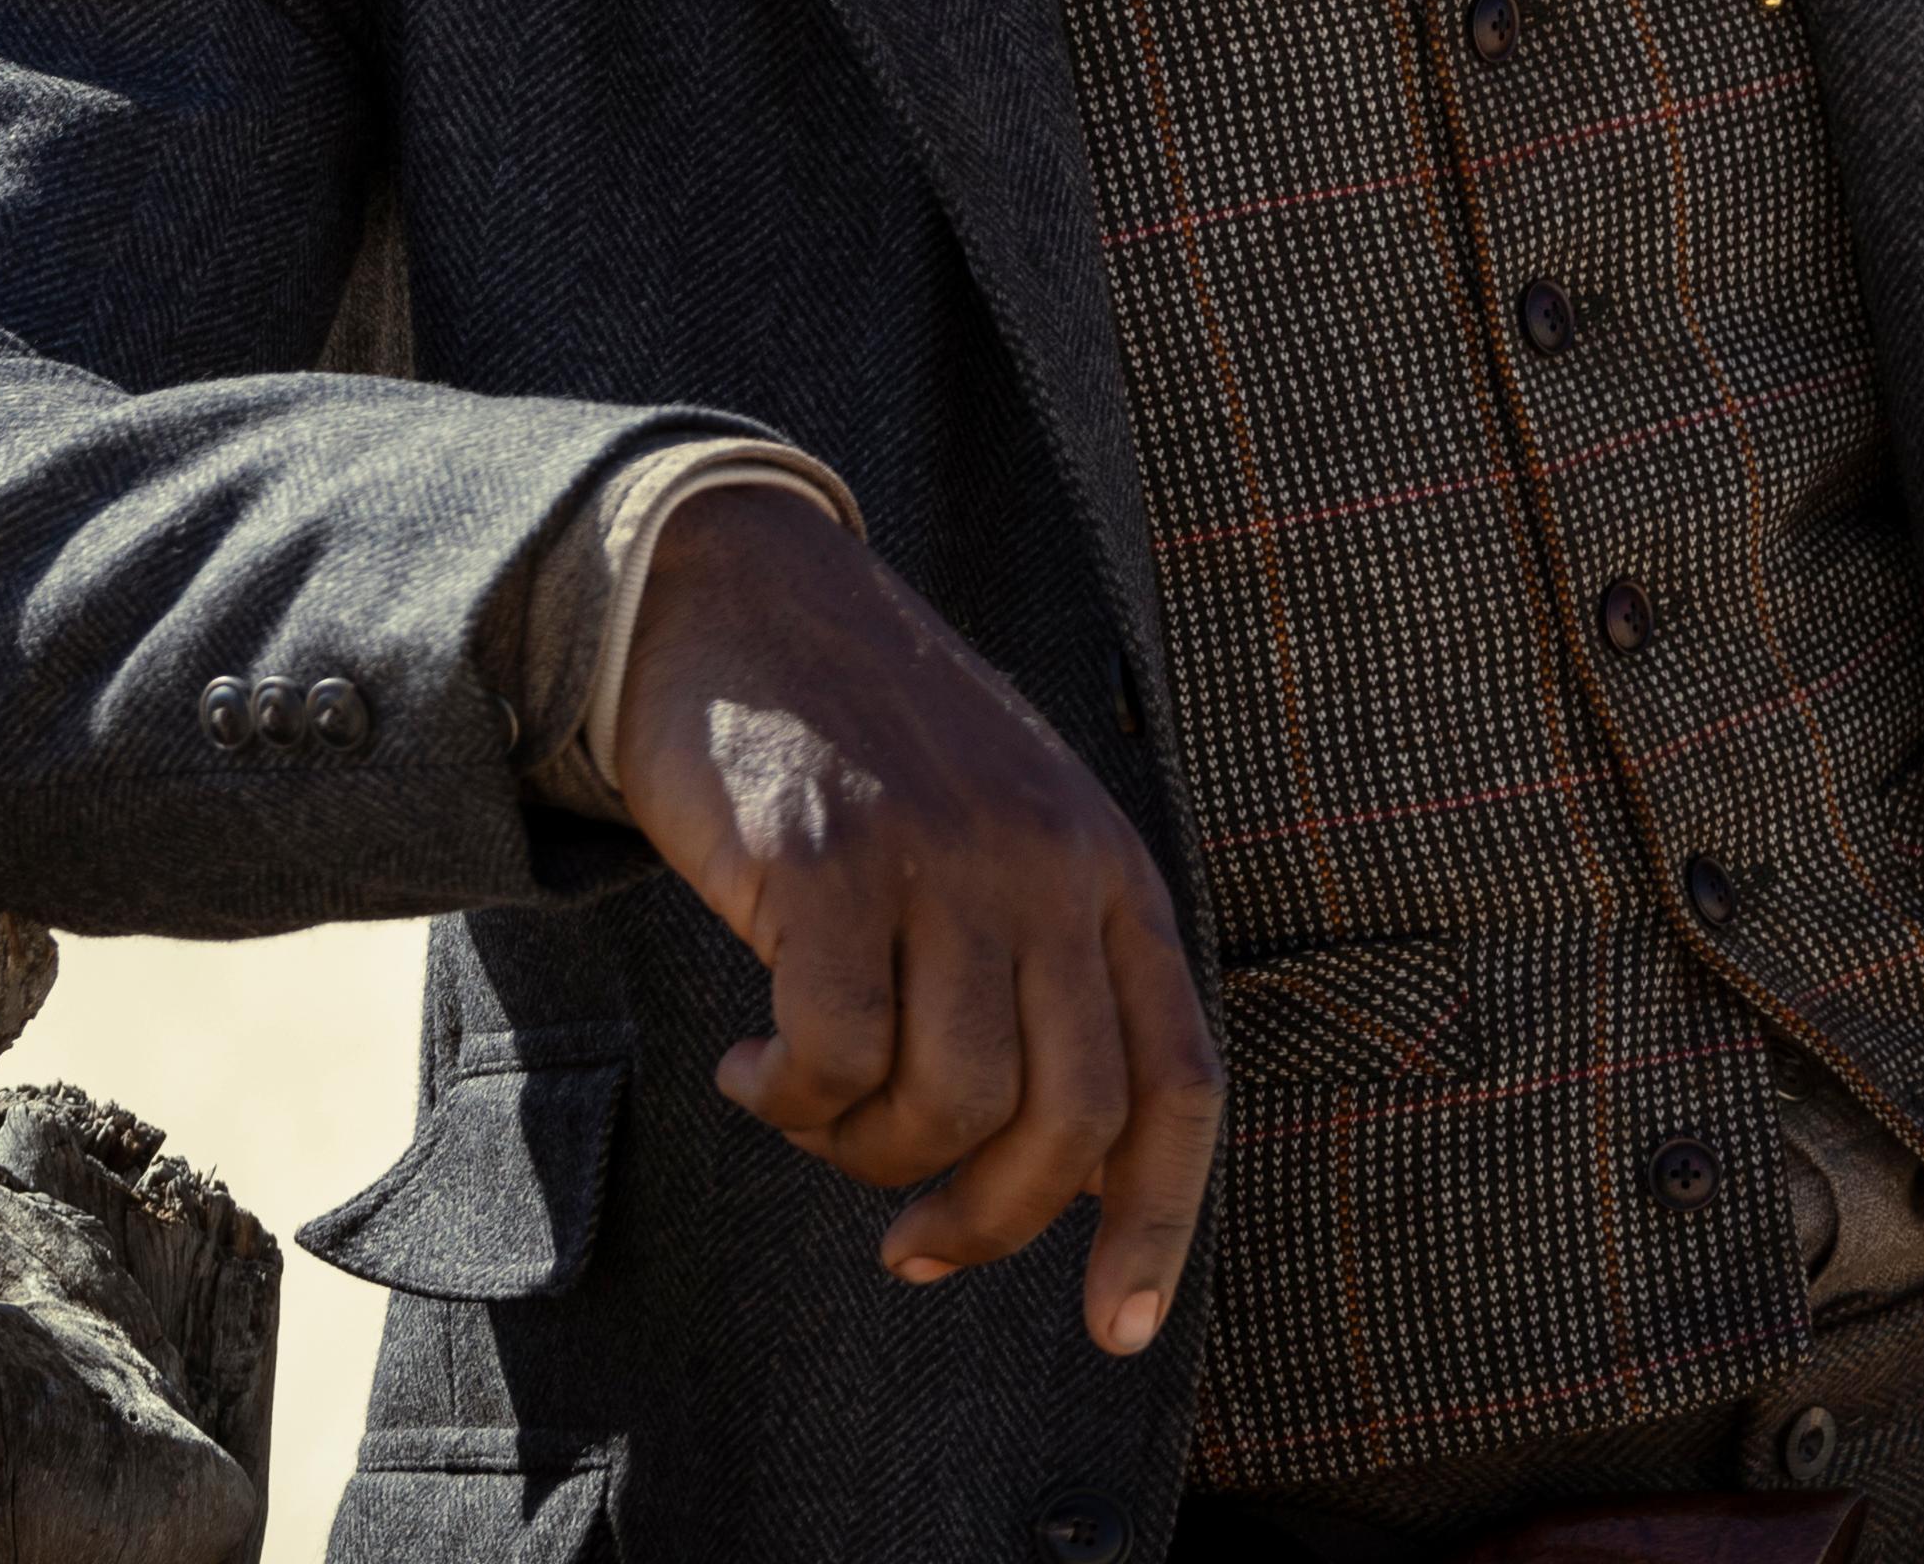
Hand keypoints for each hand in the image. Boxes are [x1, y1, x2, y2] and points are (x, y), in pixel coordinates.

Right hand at [604, 481, 1222, 1354]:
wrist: (744, 594)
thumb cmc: (870, 753)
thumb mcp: (1005, 841)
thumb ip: (1049, 974)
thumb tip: (1064, 1177)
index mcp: (1111, 873)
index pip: (1179, 1083)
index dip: (1158, 1224)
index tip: (1114, 1328)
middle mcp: (1049, 865)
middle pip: (1066, 1123)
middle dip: (986, 1225)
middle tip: (907, 1246)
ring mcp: (943, 857)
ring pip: (946, 1102)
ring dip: (864, 1155)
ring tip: (806, 1110)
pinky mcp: (827, 858)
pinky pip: (832, 1051)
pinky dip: (785, 1098)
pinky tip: (746, 1071)